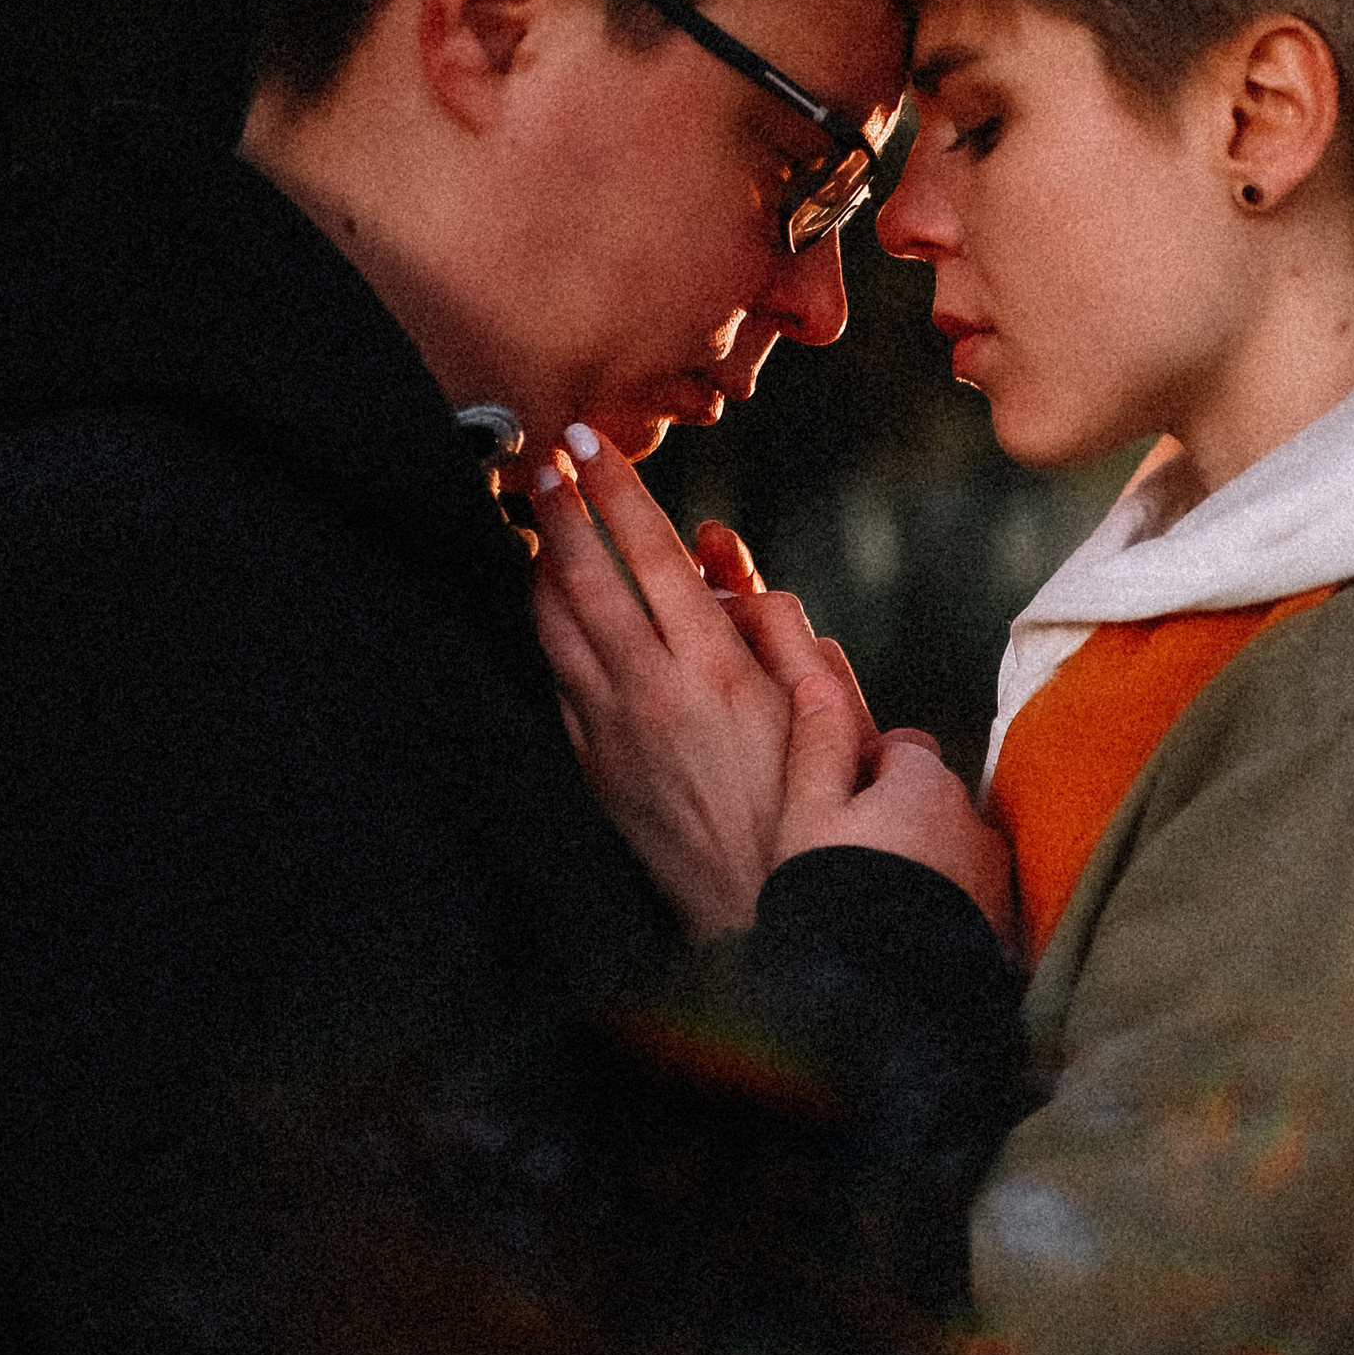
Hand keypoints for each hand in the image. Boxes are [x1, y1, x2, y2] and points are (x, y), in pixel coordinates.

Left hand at [533, 434, 1011, 945]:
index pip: (648, 555)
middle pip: (583, 579)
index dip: (614, 492)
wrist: (767, 909)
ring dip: (538, 568)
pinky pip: (559, 682)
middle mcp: (652, 695)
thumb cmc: (813, 806)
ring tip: (532, 525)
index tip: (588, 446)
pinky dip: (547, 633)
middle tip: (541, 465)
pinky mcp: (597, 769)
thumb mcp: (820, 704)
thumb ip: (773, 623)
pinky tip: (546, 610)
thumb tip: (726, 560)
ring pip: (555, 630)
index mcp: (715, 669)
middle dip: (558, 512)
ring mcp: (614, 734)